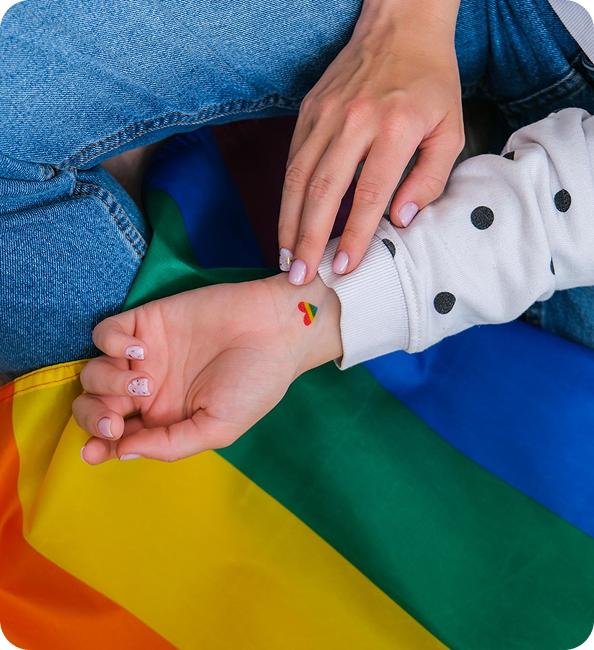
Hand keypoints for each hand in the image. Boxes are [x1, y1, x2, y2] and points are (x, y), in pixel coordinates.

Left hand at [74, 274, 341, 463]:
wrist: (276, 330)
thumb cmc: (255, 383)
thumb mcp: (219, 428)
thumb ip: (170, 445)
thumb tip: (120, 454)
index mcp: (165, 418)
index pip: (117, 436)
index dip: (99, 445)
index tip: (94, 451)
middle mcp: (149, 388)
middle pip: (95, 405)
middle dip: (94, 417)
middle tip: (115, 421)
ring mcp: (145, 354)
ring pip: (93, 372)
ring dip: (107, 382)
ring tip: (144, 380)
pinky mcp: (147, 321)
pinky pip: (105, 333)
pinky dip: (111, 344)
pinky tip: (140, 349)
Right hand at [278, 0, 462, 283]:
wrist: (400, 25)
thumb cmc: (430, 83)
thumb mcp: (450, 128)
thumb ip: (431, 177)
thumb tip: (402, 220)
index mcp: (396, 127)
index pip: (370, 193)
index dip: (354, 234)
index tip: (344, 266)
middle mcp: (355, 120)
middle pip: (325, 189)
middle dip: (309, 237)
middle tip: (301, 276)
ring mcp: (326, 114)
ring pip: (299, 176)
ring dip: (289, 221)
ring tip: (286, 257)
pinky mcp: (308, 110)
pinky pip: (292, 159)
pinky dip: (286, 195)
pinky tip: (285, 221)